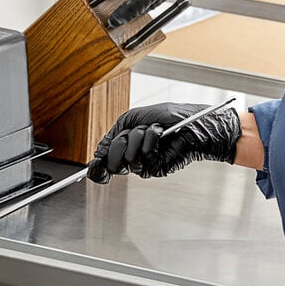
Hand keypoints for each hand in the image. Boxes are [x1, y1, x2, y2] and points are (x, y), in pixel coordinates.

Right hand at [87, 102, 240, 183]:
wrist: (190, 121)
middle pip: (111, 161)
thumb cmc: (166, 116)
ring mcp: (145, 165)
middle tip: (131, 134)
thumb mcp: (131, 119)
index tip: (94, 167)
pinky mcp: (157, 169)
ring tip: (152, 131)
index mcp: (125, 146)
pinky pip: (143, 158)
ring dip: (138, 137)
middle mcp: (133, 157)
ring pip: (127, 158)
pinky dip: (150, 141)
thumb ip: (112, 136)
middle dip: (119, 143)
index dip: (98, 165)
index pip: (105, 161)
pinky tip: (159, 136)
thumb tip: (97, 154)